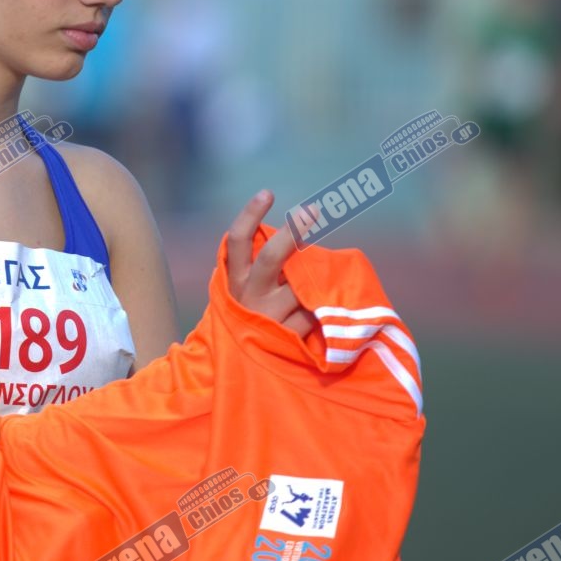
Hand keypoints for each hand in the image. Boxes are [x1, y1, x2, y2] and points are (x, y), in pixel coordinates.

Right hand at [223, 190, 316, 339]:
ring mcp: (269, 317)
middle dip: (293, 232)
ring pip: (302, 287)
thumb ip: (259, 266)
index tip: (267, 193)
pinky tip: (325, 313)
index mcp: (235, 280)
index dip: (250, 215)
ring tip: (325, 283)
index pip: (238, 241)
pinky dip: (323, 309)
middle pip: (271, 257)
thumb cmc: (247, 316)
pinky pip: (315, 314)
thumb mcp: (243, 290)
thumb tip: (295, 235)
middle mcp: (250, 296)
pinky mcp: (289, 337)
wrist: (238, 367)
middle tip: (313, 210)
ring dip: (316, 282)